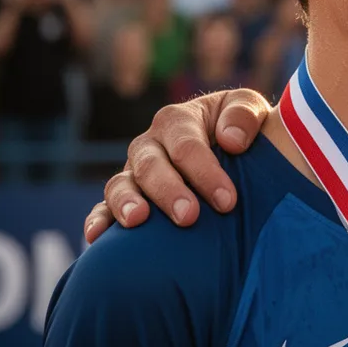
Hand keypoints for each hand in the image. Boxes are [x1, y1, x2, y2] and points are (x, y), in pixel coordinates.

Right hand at [84, 88, 272, 242]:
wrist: (237, 151)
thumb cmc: (244, 131)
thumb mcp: (251, 109)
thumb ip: (245, 114)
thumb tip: (231, 140)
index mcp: (178, 121)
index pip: (187, 146)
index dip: (205, 173)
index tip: (228, 201)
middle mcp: (150, 145)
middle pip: (151, 166)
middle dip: (169, 192)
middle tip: (189, 217)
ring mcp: (134, 172)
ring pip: (120, 185)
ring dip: (127, 203)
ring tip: (138, 221)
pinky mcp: (125, 198)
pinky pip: (102, 208)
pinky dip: (97, 220)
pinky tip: (96, 237)